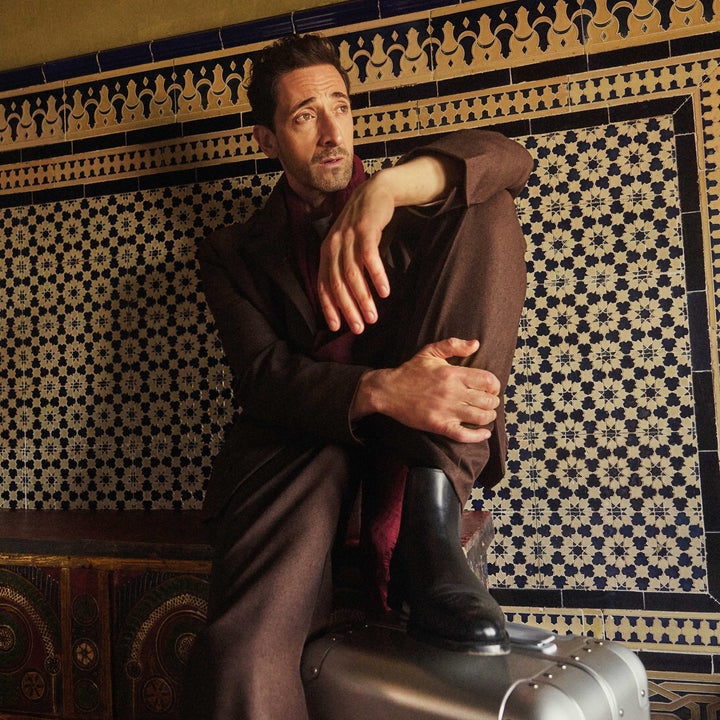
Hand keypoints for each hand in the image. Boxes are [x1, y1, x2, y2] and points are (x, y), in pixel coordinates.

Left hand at [317, 174, 392, 333]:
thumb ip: (343, 269)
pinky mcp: (365, 229)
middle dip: (348, 309)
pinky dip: (377, 276)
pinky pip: (369, 257)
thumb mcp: (346, 247)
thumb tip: (347, 301)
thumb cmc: (361, 226)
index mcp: (326, 253)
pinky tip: (385, 292)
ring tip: (374, 316)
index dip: (330, 308)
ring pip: (352, 274)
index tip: (338, 328)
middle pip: (337, 284)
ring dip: (363, 298)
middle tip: (360, 328)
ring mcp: (348, 237)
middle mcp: (333, 246)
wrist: (374, 193)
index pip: (324, 286)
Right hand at [353, 338, 500, 442]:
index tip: (491, 388)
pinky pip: (464, 435)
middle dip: (493, 402)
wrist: (388, 391)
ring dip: (488, 417)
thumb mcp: (430, 352)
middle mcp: (452, 393)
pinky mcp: (439, 425)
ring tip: (486, 415)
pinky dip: (478, 436)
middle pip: (488, 401)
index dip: (495, 386)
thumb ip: (453, 345)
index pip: (488, 381)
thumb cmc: (410, 371)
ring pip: (480, 418)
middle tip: (489, 402)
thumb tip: (475, 344)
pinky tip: (483, 434)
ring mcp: (446, 411)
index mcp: (453, 374)